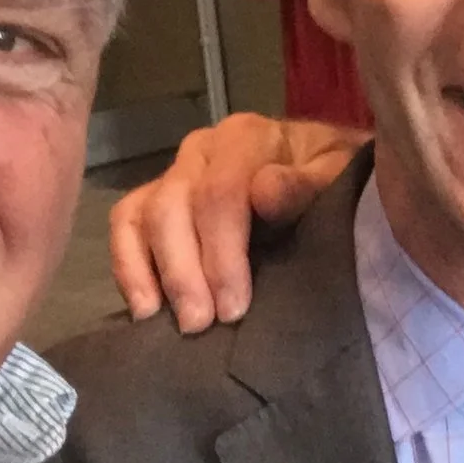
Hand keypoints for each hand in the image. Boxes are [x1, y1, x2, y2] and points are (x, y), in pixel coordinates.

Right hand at [109, 113, 364, 330]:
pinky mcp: (155, 200)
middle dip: (185, 271)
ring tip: (179, 324)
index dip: (222, 254)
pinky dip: (128, 266)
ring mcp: (174, 174)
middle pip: (174, 206)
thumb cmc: (333, 184)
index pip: (220, 192)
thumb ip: (309, 185)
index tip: (234, 308)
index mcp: (246, 138)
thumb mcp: (338, 179)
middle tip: (202, 324)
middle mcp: (201, 150)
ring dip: (157, 274)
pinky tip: (146, 309)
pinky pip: (125, 224)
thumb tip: (264, 192)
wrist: (326, 180)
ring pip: (144, 216)